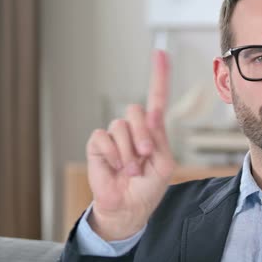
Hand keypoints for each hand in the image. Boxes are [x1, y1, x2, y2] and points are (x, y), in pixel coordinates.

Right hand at [85, 50, 175, 240]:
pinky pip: (104, 137)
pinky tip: (115, 167)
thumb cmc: (148, 187)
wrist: (129, 207)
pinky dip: (113, 155)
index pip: (156, 99)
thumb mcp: (164, 164)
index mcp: (153, 131)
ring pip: (121, 126)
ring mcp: (115, 135)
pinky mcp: (98, 144)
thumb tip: (152, 114)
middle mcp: (134, 129)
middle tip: (145, 156)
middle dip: (143, 135)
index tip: (160, 54)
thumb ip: (160, 139)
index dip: (159, 76)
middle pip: (137, 110)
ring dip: (129, 151)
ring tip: (131, 169)